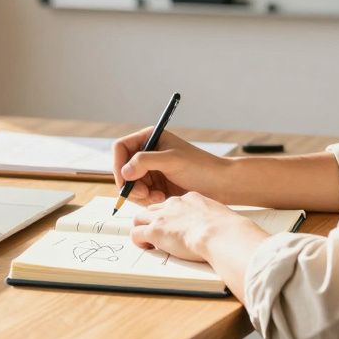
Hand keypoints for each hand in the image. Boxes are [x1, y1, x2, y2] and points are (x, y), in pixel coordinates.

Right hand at [112, 128, 228, 203]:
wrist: (220, 185)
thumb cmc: (200, 167)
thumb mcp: (172, 160)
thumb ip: (145, 162)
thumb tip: (124, 172)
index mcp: (149, 139)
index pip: (121, 148)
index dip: (119, 164)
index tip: (125, 180)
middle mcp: (147, 153)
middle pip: (122, 169)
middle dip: (130, 184)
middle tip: (144, 195)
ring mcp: (150, 171)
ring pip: (129, 185)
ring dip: (140, 194)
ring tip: (158, 197)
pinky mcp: (155, 186)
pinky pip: (139, 195)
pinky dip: (147, 200)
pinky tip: (162, 199)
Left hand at [129, 192, 268, 262]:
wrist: (222, 234)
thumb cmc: (229, 230)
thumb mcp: (222, 218)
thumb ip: (216, 221)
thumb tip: (224, 232)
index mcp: (192, 199)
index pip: (174, 203)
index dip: (171, 215)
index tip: (175, 226)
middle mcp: (174, 204)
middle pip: (154, 207)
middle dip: (153, 220)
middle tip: (158, 233)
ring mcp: (163, 216)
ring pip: (139, 217)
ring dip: (142, 228)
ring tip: (148, 241)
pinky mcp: (155, 230)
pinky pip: (135, 233)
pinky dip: (137, 241)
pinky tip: (146, 248)